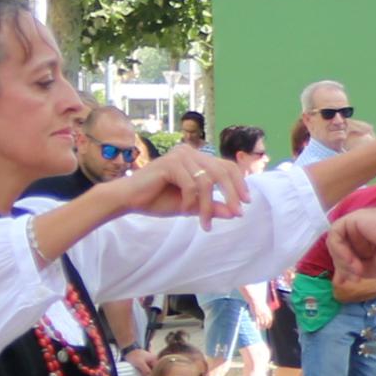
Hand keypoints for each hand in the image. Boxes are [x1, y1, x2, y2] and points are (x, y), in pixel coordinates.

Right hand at [118, 148, 237, 222]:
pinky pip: (191, 185)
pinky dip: (190, 201)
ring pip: (207, 182)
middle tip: (237, 214)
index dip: (239, 184)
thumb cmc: (157, 200)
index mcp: (196, 157)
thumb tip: (235, 213)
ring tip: (204, 223)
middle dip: (231, 195)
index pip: (226, 166)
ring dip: (207, 205)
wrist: (129, 200)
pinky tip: (184, 209)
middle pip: (222, 171)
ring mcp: (179, 155)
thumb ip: (211, 207)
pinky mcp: (170, 163)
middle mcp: (189, 151)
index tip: (246, 203)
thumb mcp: (191, 206)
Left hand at [325, 205, 375, 289]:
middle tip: (357, 277)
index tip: (355, 280)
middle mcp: (361, 230)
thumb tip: (338, 279)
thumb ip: (354, 270)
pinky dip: (340, 249)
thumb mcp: (374, 269)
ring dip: (343, 259)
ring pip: (336, 242)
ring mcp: (358, 223)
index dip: (345, 268)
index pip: (346, 253)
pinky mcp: (355, 218)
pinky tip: (352, 260)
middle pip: (339, 248)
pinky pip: (336, 233)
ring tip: (358, 270)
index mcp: (368, 241)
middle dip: (344, 266)